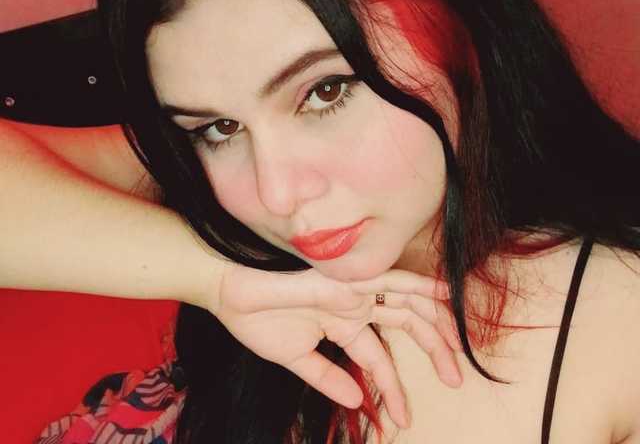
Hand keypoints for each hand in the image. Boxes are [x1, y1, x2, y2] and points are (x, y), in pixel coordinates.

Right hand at [209, 264, 460, 428]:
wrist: (230, 293)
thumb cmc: (256, 321)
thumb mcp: (296, 359)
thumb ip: (327, 377)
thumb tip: (357, 402)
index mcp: (344, 325)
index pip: (379, 359)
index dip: (393, 389)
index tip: (403, 419)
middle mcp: (356, 306)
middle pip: (406, 326)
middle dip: (434, 351)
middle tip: (455, 381)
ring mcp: (355, 291)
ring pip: (408, 305)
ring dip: (437, 327)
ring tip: (457, 357)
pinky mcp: (349, 279)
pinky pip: (393, 279)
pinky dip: (421, 286)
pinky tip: (446, 297)